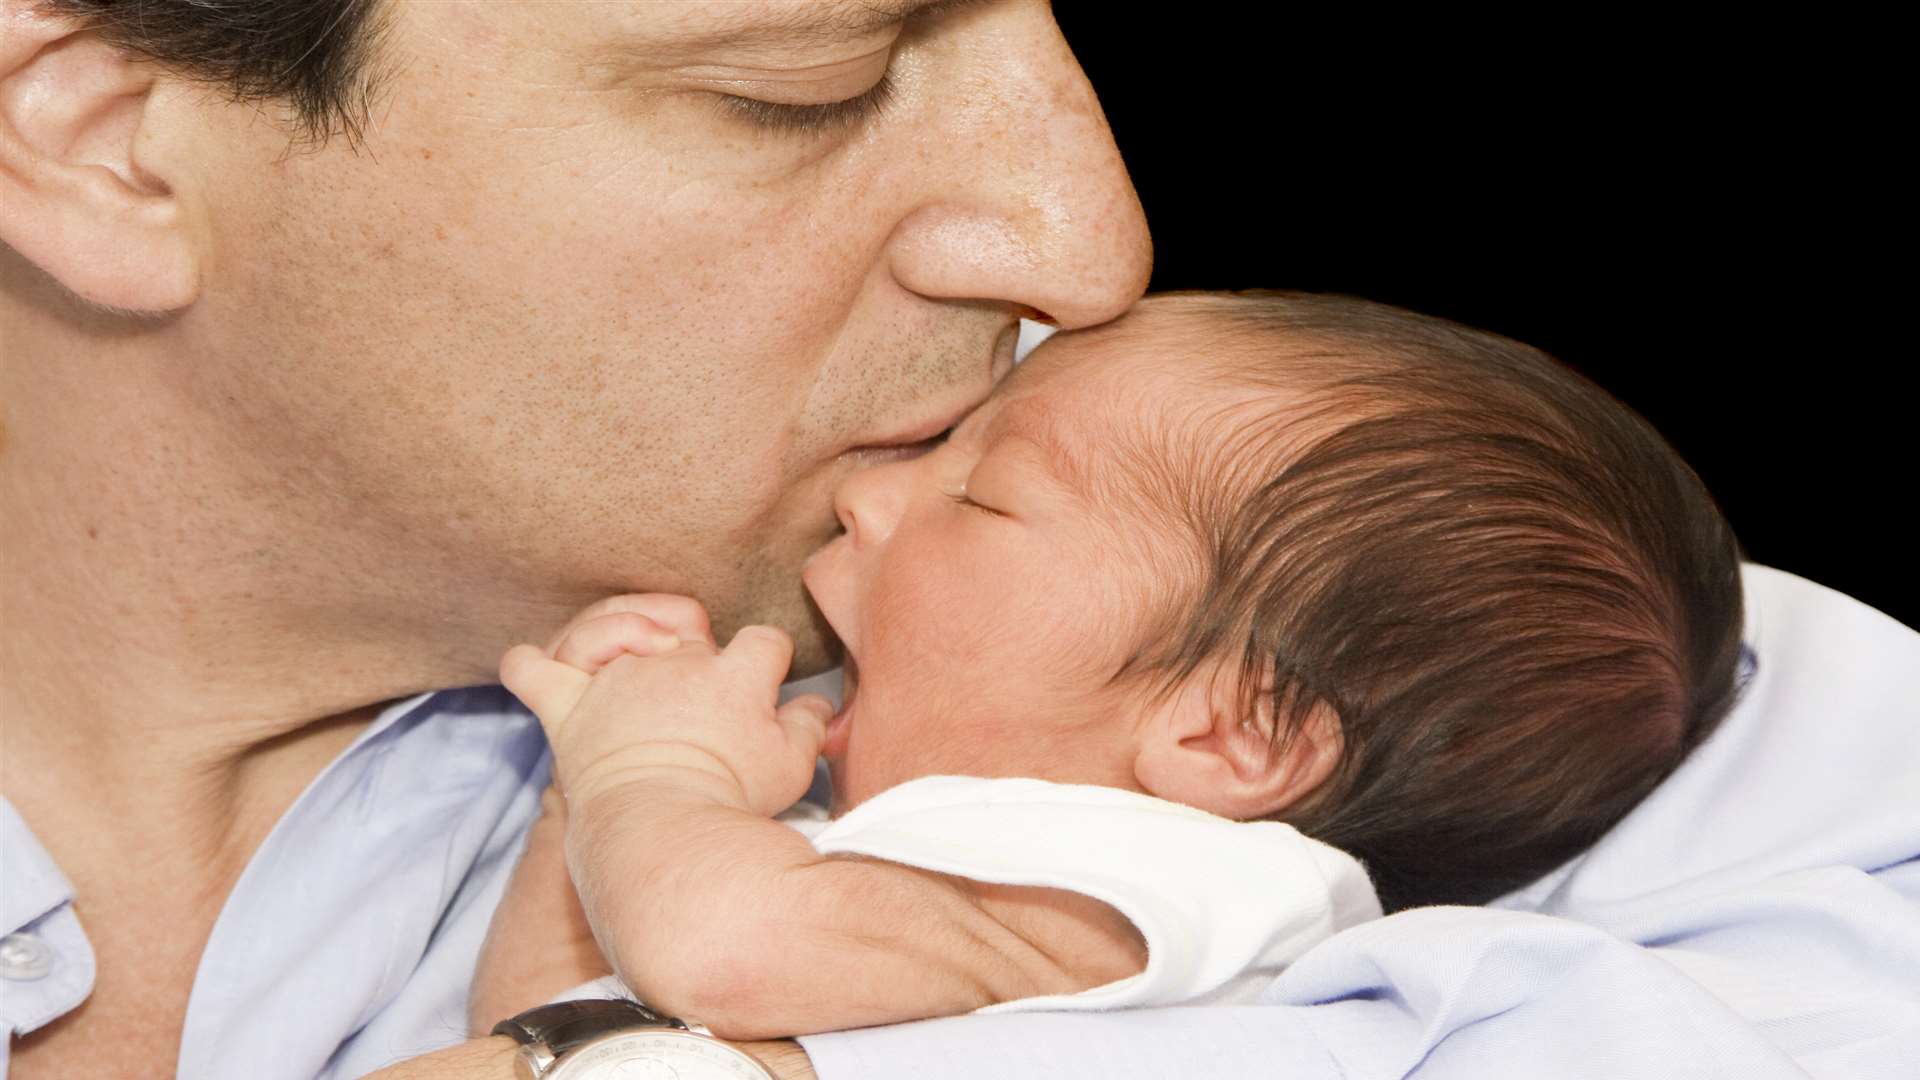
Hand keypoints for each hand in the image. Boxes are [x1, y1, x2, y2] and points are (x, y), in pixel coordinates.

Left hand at [500, 595, 833, 814]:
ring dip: (629, 640)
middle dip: (701, 659)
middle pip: (692, 634)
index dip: (769, 662)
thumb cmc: (733, 803)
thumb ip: (808, 725)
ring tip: (641, 668)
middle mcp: (674, 663)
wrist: (665, 832)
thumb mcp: (794, 766)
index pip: (763, 641)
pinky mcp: (569, 710)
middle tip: (704, 714)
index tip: (766, 693)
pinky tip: (539, 667)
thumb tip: (817, 704)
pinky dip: (531, 665)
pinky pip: (533, 670)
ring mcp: (616, 681)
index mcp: (734, 674)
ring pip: (616, 630)